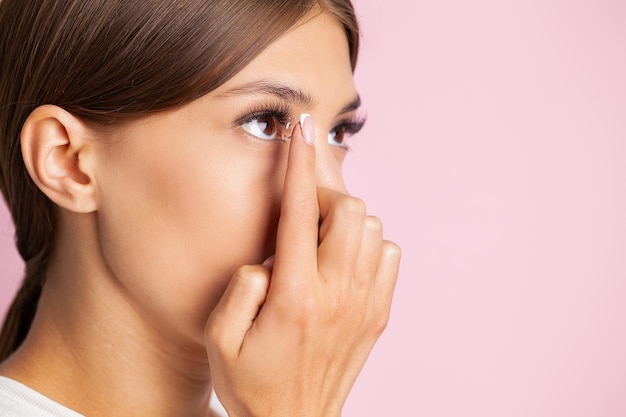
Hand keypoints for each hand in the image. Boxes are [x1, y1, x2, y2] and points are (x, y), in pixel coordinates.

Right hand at [205, 114, 400, 416]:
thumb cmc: (251, 382)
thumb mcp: (220, 339)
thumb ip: (240, 288)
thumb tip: (269, 256)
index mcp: (295, 296)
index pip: (299, 211)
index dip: (298, 162)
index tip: (301, 127)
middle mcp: (338, 294)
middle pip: (350, 208)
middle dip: (324, 196)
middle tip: (301, 217)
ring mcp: (366, 303)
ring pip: (374, 227)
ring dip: (346, 221)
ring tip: (318, 244)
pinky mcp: (380, 313)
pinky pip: (389, 254)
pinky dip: (369, 245)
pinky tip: (342, 263)